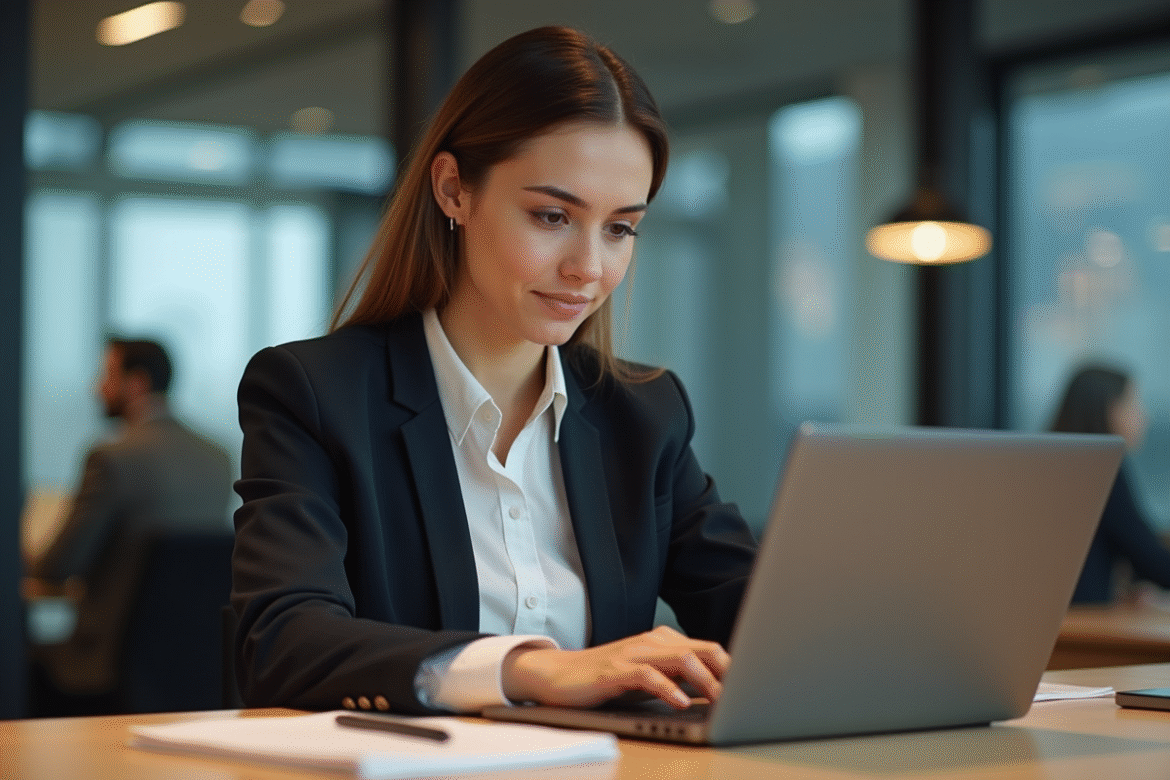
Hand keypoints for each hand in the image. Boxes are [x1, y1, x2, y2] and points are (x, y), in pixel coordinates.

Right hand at [501, 625, 729, 708]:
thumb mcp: (649, 678)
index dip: (732, 668)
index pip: (708, 648)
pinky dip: (668, 688)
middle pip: (701, 650)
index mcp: (664, 641)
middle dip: (726, 673)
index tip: (751, 688)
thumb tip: (717, 693)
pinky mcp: (615, 669)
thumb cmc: (607, 679)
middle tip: (743, 695)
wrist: (559, 675)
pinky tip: (680, 702)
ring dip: (705, 681)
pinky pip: (648, 675)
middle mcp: (652, 642)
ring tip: (719, 700)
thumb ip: (679, 679)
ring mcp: (634, 653)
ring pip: (681, 659)